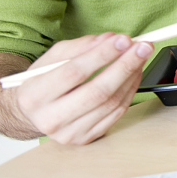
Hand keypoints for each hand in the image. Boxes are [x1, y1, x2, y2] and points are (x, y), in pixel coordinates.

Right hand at [11, 33, 153, 143]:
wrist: (33, 114)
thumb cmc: (43, 82)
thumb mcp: (50, 59)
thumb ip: (79, 46)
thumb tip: (110, 39)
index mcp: (34, 95)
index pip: (74, 72)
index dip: (102, 55)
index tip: (124, 40)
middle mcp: (50, 119)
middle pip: (98, 91)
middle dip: (125, 66)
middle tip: (143, 47)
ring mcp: (69, 133)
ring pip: (111, 103)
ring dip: (131, 76)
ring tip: (140, 57)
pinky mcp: (86, 138)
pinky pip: (116, 113)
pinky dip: (130, 91)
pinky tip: (134, 74)